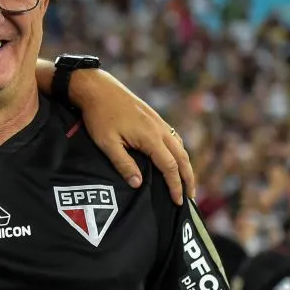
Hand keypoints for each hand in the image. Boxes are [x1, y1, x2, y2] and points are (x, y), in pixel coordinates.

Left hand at [73, 71, 194, 204]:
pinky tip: (175, 159)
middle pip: (182, 157)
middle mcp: (160, 129)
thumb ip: (123, 164)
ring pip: (180, 147)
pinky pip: (173, 137)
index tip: (179, 201)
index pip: (170, 167)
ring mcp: (159, 122)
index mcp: (151, 137)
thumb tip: (139, 184)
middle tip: (191, 197)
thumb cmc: (99, 116)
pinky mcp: (154, 118)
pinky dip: (179, 152)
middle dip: (188, 178)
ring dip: (186, 165)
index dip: (176, 186)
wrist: (98, 88)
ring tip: (186, 182)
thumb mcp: (107, 143)